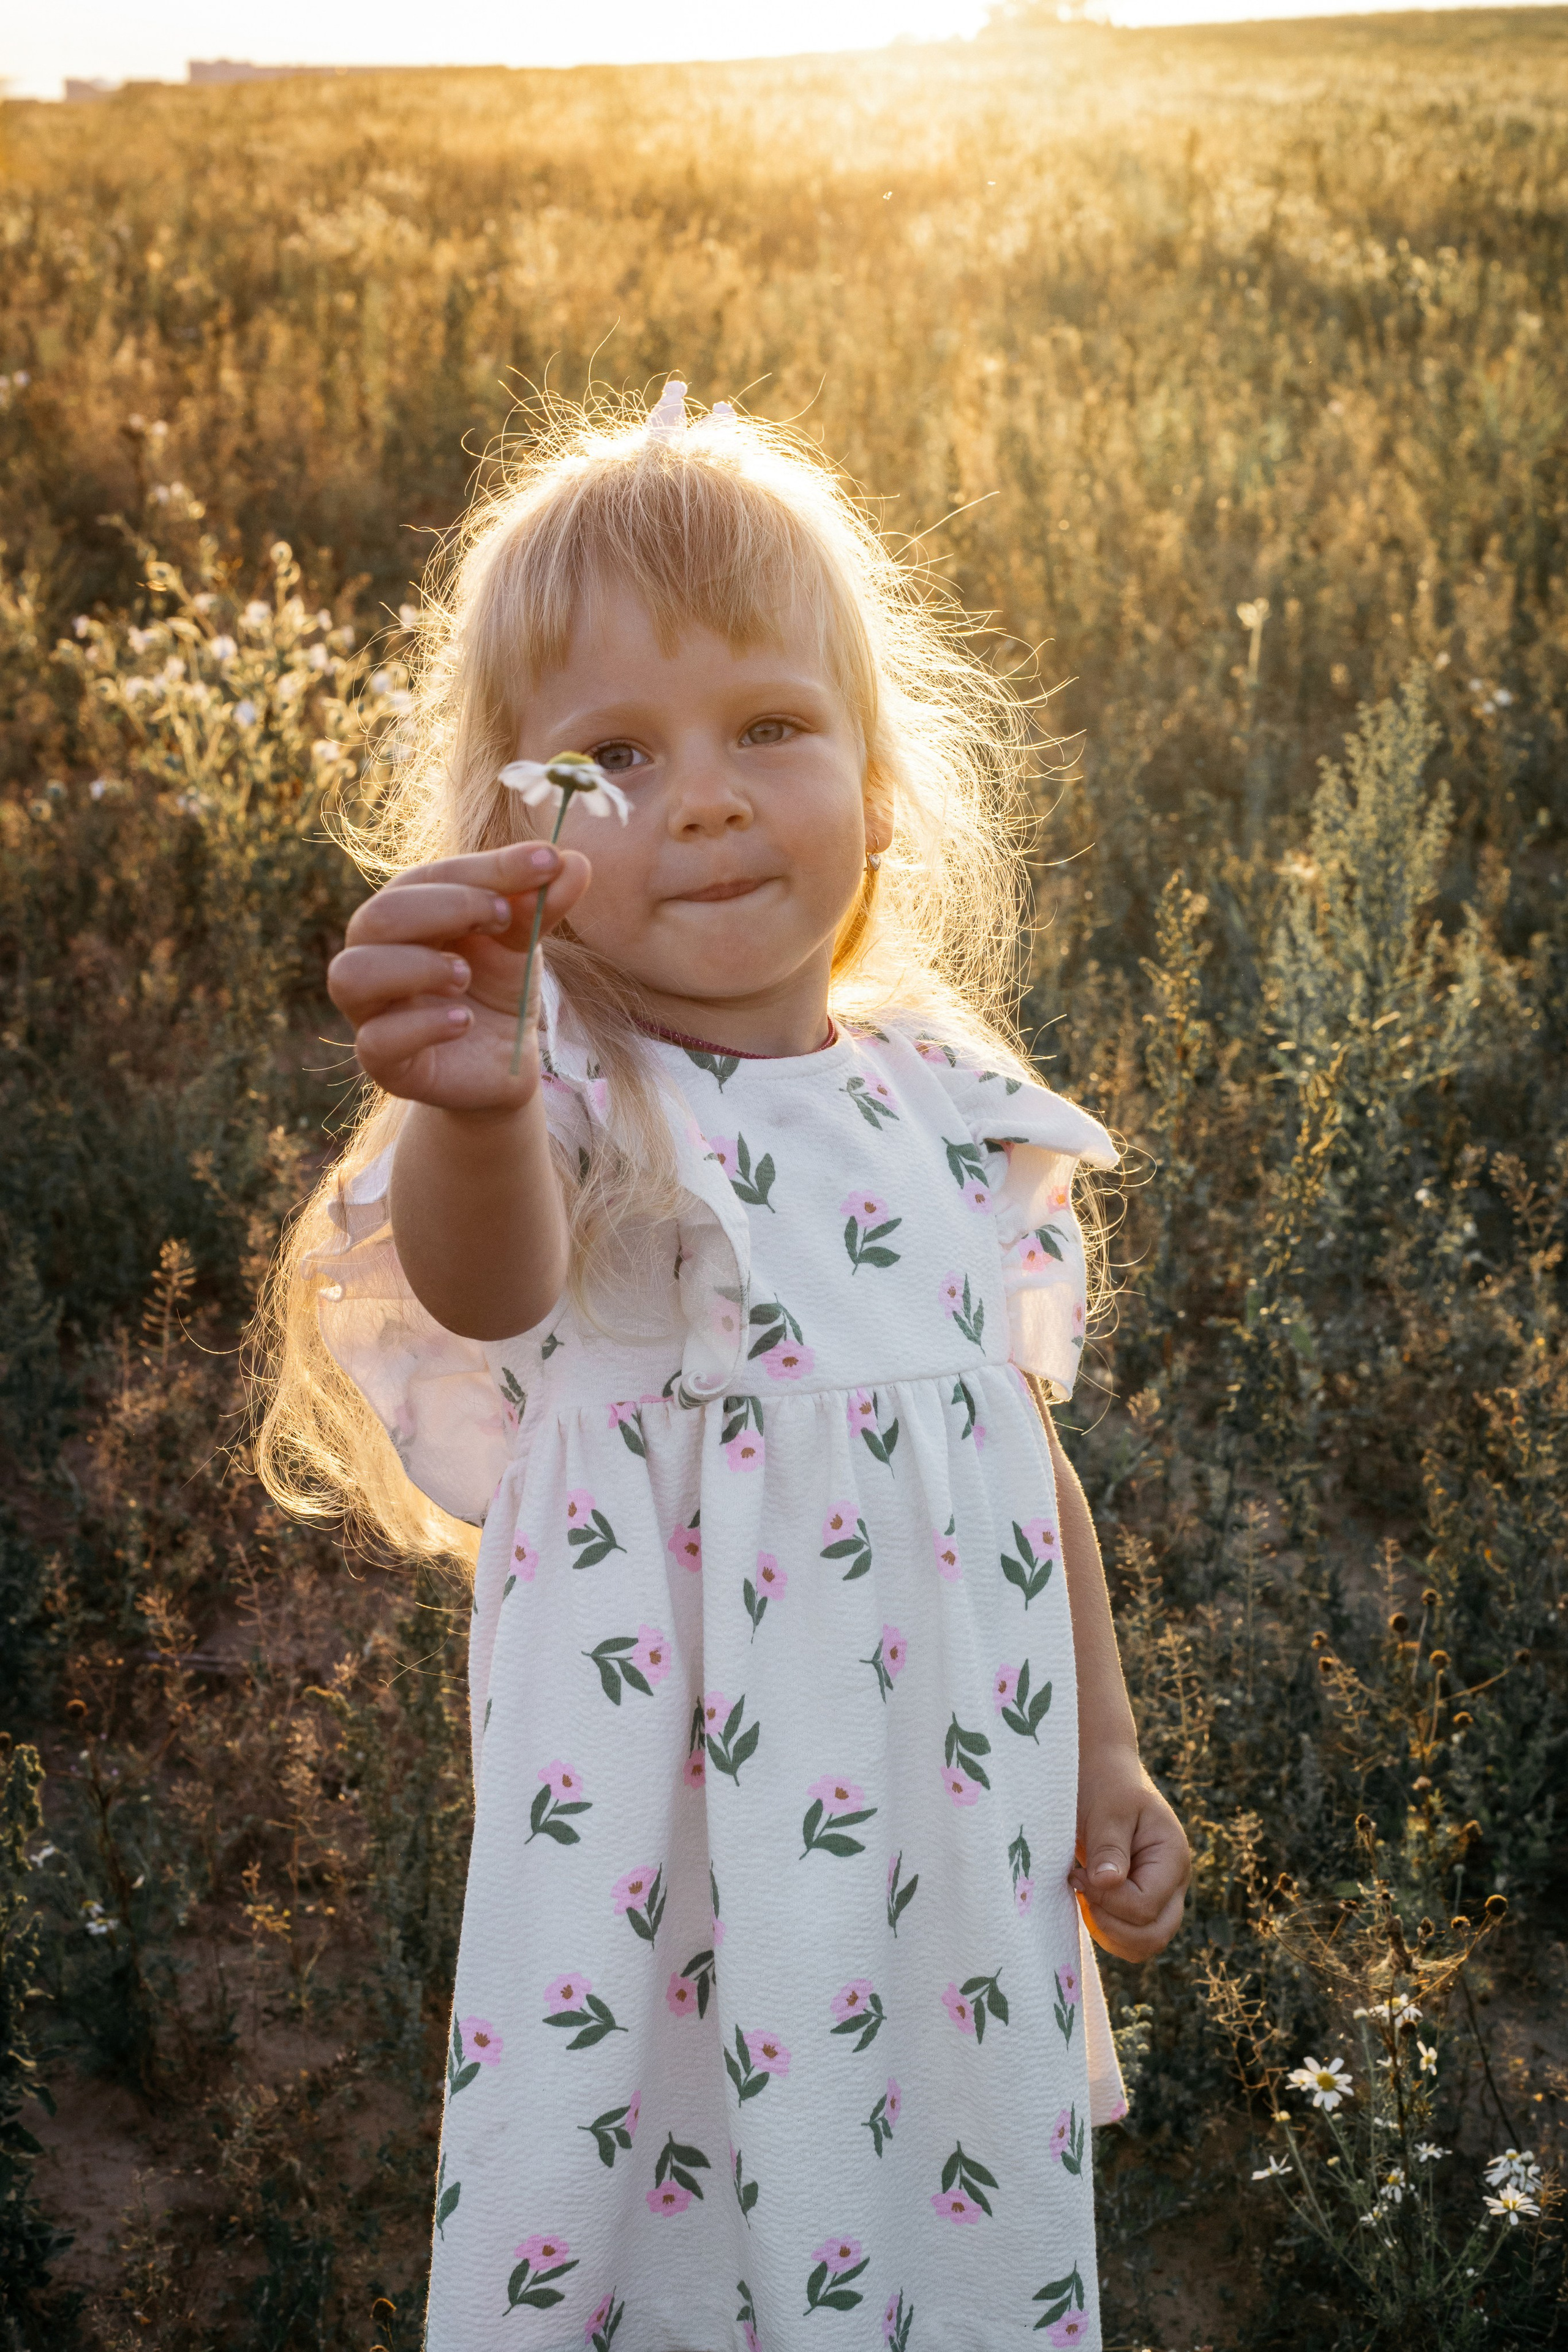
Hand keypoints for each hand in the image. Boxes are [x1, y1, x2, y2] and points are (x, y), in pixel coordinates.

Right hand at [327, 841, 590, 1113]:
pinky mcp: (384, 1063)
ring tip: (465, 974)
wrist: (505, 1064)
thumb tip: (574, 861)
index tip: (546, 862)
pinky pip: (375, 1040)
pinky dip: (422, 1025)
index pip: (427, 878)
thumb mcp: (522, 943)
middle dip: (446, 908)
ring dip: (415, 965)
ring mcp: (373, 1012)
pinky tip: (465, 1019)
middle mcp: (376, 957)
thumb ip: (540, 905)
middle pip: (376, 917)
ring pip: (351, 975)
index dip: (485, 868)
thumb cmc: (499, 990)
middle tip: (502, 917)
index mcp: (406, 916)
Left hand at [1070, 1751, 1189, 1961]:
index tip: (1079, 1874)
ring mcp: (1160, 1896)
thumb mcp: (1107, 1809)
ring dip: (1108, 1932)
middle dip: (1111, 1925)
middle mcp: (1173, 1884)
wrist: (1103, 1776)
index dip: (1109, 1900)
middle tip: (1081, 1889)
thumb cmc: (1106, 1786)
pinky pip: (1131, 1937)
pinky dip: (1107, 1931)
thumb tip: (1107, 1883)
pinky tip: (1086, 1901)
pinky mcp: (1140, 1902)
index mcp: (1172, 1858)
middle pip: (1155, 1936)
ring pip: (1144, 1944)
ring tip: (1082, 1894)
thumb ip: (1109, 1846)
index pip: (1146, 1906)